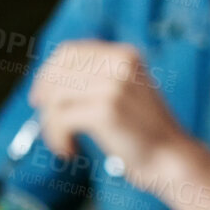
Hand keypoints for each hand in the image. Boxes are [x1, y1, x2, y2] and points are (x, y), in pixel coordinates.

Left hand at [27, 40, 200, 192]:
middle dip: (45, 103)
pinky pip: (60, 120)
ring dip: (51, 126)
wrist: (169, 158)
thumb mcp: (124, 91)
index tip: (40, 97)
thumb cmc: (142, 131)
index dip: (47, 73)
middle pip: (57, 75)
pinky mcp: (105, 112)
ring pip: (55, 99)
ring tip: (64, 143)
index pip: (69, 52)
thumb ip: (94, 79)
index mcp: (124, 55)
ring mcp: (113, 87)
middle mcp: (119, 65)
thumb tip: (45, 81)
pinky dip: (57, 139)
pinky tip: (69, 151)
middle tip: (49, 125)